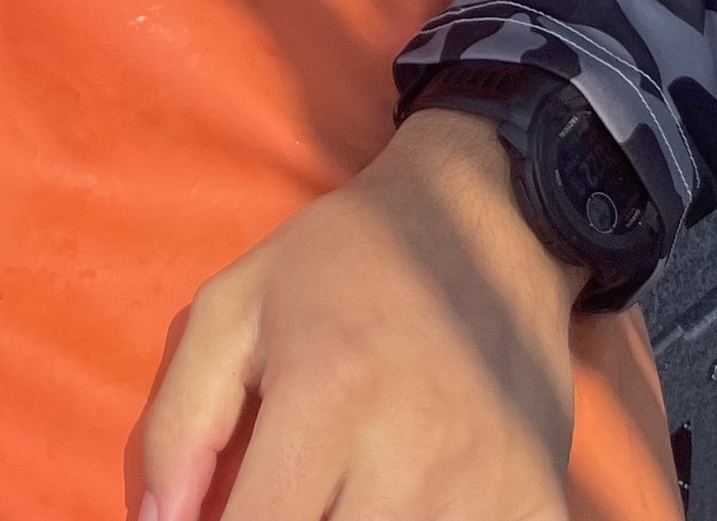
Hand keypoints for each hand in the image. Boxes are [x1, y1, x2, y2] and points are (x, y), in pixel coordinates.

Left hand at [137, 110, 586, 520]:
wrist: (487, 225)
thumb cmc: (344, 266)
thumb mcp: (235, 307)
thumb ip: (179, 423)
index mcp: (327, 397)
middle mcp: (412, 455)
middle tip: (284, 498)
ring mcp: (485, 492)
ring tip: (337, 494)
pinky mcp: (538, 509)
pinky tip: (400, 503)